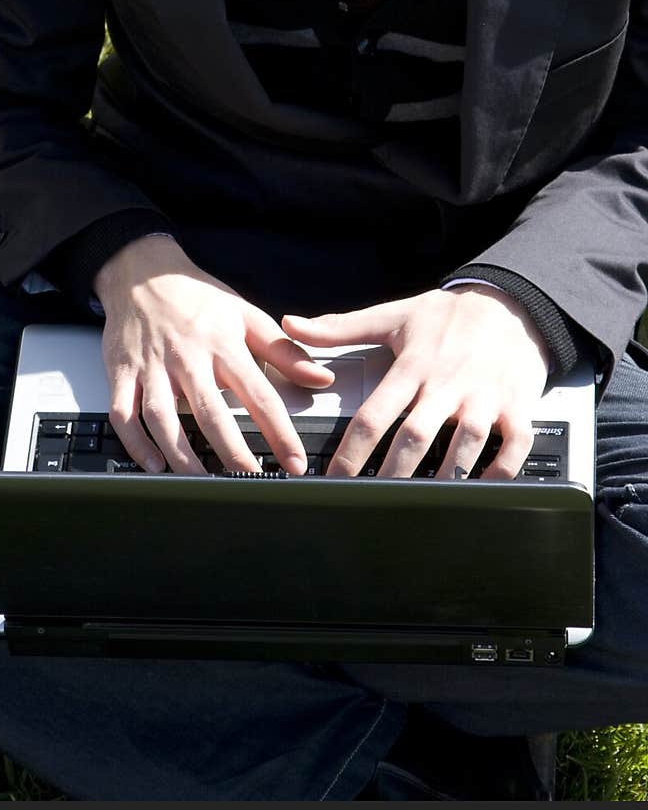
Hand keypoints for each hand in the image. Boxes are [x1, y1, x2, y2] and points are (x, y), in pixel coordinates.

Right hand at [94, 236, 334, 473]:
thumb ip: (284, 350)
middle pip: (209, 410)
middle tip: (250, 482)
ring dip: (180, 454)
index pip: (258, 392)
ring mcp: (150, 366)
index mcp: (221, 343)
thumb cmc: (196, 299)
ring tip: (200, 483)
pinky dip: (135, 443)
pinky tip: (153, 465)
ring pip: (161, 416)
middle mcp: (186, 356)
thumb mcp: (245, 315)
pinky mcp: (121, 372)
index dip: (279, 431)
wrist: (141, 273)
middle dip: (231, 452)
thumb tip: (321, 378)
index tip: (294, 462)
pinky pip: (123, 413)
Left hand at [282, 286, 550, 479]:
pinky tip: (483, 487)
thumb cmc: (448, 315)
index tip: (336, 480)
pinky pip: (515, 443)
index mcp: (413, 365)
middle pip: (416, 436)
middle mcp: (447, 383)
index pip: (374, 415)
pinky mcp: (518, 404)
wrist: (510, 304)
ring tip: (425, 504)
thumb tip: (291, 324)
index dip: (352, 452)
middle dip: (394, 474)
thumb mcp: (392, 316)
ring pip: (465, 443)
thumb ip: (338, 327)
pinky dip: (503, 468)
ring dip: (446, 476)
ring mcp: (485, 395)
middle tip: (374, 503)